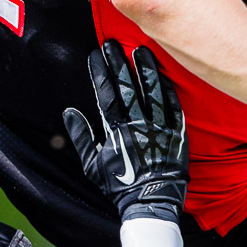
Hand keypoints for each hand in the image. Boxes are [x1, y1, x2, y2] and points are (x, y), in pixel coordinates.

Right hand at [62, 41, 187, 222]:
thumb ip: (82, 137)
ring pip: (153, 92)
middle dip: (118, 63)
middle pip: (128, 88)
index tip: (96, 54)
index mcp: (116, 132)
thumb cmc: (120, 186)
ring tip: (139, 49)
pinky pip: (173, 108)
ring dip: (145, 70)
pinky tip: (163, 74)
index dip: (101, 72)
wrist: (150, 203)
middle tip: (112, 43)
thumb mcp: (93, 166)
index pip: (107, 94)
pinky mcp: (177, 135)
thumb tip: (70, 113)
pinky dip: (168, 90)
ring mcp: (159, 129)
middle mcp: (138, 127)